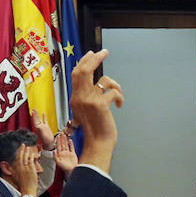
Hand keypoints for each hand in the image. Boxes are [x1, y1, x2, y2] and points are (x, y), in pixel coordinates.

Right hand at [12, 144, 38, 195]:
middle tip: (23, 144)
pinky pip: (31, 161)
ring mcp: (25, 168)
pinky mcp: (31, 170)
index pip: (17, 158)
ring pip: (25, 157)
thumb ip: (18, 171)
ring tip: (28, 147)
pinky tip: (32, 153)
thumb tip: (16, 167)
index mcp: (17, 169)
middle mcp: (20, 168)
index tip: (20, 148)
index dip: (18, 152)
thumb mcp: (18, 177)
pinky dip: (31, 156)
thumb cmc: (24, 185)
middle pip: (20, 156)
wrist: (27, 190)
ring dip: (27, 151)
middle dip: (21, 149)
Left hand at [30, 109, 54, 148]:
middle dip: (34, 114)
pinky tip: (43, 113)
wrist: (49, 143)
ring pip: (39, 119)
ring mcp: (42, 126)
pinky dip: (44, 117)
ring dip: (38, 114)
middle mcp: (39, 126)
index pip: (34, 120)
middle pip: (36, 118)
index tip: (32, 111)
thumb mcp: (42, 134)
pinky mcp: (46, 127)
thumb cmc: (45, 140)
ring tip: (36, 110)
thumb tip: (37, 125)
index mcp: (37, 127)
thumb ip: (39, 129)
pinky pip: (45, 120)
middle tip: (33, 109)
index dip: (33, 115)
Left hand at [53, 133, 77, 175]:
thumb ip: (55, 156)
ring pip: (66, 145)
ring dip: (65, 140)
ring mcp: (68, 153)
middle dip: (61, 139)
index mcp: (59, 154)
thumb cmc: (65, 168)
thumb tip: (53, 150)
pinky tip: (70, 140)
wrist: (71, 170)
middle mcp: (63, 153)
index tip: (57, 136)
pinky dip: (71, 144)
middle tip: (61, 134)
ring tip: (64, 135)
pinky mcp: (73, 154)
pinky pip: (72, 148)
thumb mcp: (58, 162)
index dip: (57, 141)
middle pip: (62, 144)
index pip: (58, 146)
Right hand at [70, 49, 121, 171]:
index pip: (76, 74)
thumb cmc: (95, 129)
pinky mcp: (100, 105)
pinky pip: (114, 91)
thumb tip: (98, 85)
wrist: (97, 144)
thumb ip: (88, 97)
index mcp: (75, 98)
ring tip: (118, 94)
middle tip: (104, 52)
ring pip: (104, 80)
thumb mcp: (86, 111)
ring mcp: (89, 100)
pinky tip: (119, 105)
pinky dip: (120, 96)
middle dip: (95, 58)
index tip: (92, 54)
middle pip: (85, 70)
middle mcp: (79, 97)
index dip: (84, 62)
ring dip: (115, 84)